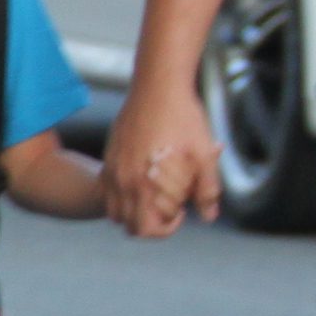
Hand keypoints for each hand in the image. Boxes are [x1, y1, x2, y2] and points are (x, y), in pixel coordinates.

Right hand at [104, 79, 217, 238]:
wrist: (158, 85)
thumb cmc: (183, 119)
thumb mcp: (203, 156)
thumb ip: (207, 190)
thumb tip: (209, 217)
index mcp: (144, 185)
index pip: (144, 230)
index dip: (166, 229)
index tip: (181, 212)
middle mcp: (121, 181)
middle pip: (127, 224)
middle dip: (149, 222)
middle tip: (170, 205)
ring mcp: (112, 168)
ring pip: (114, 209)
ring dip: (133, 211)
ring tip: (155, 194)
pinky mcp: (108, 155)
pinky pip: (107, 188)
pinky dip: (122, 193)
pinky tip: (144, 176)